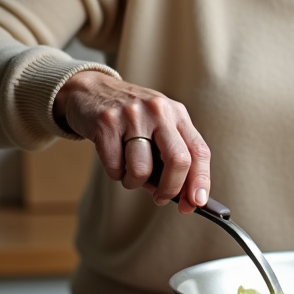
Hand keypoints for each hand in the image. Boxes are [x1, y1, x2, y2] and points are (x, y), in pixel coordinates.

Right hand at [53, 70, 210, 212]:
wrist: (91, 91)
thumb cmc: (131, 117)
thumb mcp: (159, 126)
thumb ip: (172, 156)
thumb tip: (184, 197)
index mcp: (177, 113)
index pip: (199, 151)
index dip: (201, 180)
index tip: (197, 202)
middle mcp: (158, 111)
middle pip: (178, 161)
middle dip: (171, 188)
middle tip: (160, 198)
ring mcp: (132, 115)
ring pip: (142, 170)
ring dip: (134, 182)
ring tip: (128, 170)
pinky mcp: (106, 123)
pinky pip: (115, 167)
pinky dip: (115, 173)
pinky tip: (113, 157)